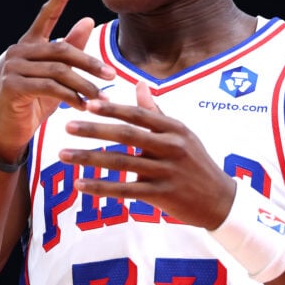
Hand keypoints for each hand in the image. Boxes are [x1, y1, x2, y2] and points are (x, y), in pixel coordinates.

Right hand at [0, 0, 115, 161]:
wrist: (8, 133)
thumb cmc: (33, 104)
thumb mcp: (57, 78)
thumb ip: (71, 51)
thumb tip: (87, 20)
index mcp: (29, 44)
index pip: (45, 15)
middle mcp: (18, 50)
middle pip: (62, 50)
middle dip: (89, 63)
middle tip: (111, 75)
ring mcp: (12, 66)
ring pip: (58, 71)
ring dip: (84, 85)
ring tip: (100, 98)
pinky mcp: (11, 85)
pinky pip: (49, 87)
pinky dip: (70, 96)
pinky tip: (83, 106)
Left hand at [58, 81, 236, 229]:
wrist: (220, 200)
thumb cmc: (196, 162)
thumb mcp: (181, 133)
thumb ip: (156, 111)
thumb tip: (139, 84)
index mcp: (174, 128)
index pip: (138, 114)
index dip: (112, 109)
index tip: (87, 103)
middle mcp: (171, 146)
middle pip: (127, 136)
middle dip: (94, 130)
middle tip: (66, 126)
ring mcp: (167, 171)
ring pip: (122, 163)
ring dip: (89, 159)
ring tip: (63, 155)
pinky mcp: (162, 194)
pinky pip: (125, 190)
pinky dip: (100, 187)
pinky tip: (79, 184)